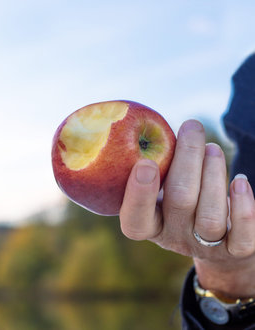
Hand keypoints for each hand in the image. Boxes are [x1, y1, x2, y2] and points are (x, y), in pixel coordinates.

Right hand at [119, 120, 254, 298]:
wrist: (215, 238)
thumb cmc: (180, 195)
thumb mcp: (163, 186)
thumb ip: (159, 163)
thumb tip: (155, 126)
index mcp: (149, 224)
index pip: (134, 221)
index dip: (139, 195)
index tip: (146, 163)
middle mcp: (173, 238)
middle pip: (180, 203)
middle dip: (187, 160)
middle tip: (192, 128)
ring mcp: (204, 247)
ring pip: (210, 218)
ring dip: (214, 175)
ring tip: (213, 149)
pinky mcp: (234, 251)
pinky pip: (243, 238)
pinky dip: (242, 208)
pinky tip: (240, 181)